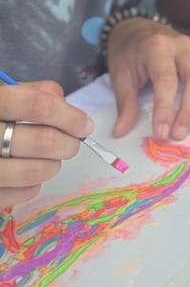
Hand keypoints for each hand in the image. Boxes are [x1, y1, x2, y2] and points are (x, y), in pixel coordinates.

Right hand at [0, 80, 92, 204]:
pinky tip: (26, 170)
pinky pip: (26, 192)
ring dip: (54, 164)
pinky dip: (36, 183)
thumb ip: (38, 94)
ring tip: (49, 157)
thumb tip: (73, 114)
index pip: (40, 106)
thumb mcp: (8, 95)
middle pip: (44, 141)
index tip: (84, 125)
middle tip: (72, 143)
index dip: (70, 116)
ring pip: (37, 170)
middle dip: (69, 143)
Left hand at [107, 18, 189, 141]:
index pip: (166, 80)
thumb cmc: (128, 54)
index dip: (165, 109)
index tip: (161, 133)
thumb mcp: (120, 76)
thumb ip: (125, 103)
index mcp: (156, 48)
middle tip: (180, 133)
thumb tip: (122, 131)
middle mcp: (181, 44)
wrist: (135, 29)